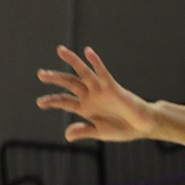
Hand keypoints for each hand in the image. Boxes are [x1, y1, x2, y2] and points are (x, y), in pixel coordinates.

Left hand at [36, 47, 159, 142]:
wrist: (143, 126)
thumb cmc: (123, 129)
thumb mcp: (100, 132)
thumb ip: (84, 131)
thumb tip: (66, 135)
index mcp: (85, 108)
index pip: (64, 101)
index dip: (52, 101)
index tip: (40, 102)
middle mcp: (90, 95)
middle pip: (69, 83)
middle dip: (55, 78)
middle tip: (41, 74)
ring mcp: (100, 89)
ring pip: (83, 73)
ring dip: (72, 61)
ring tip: (60, 50)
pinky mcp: (112, 86)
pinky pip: (102, 73)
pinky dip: (96, 62)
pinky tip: (88, 52)